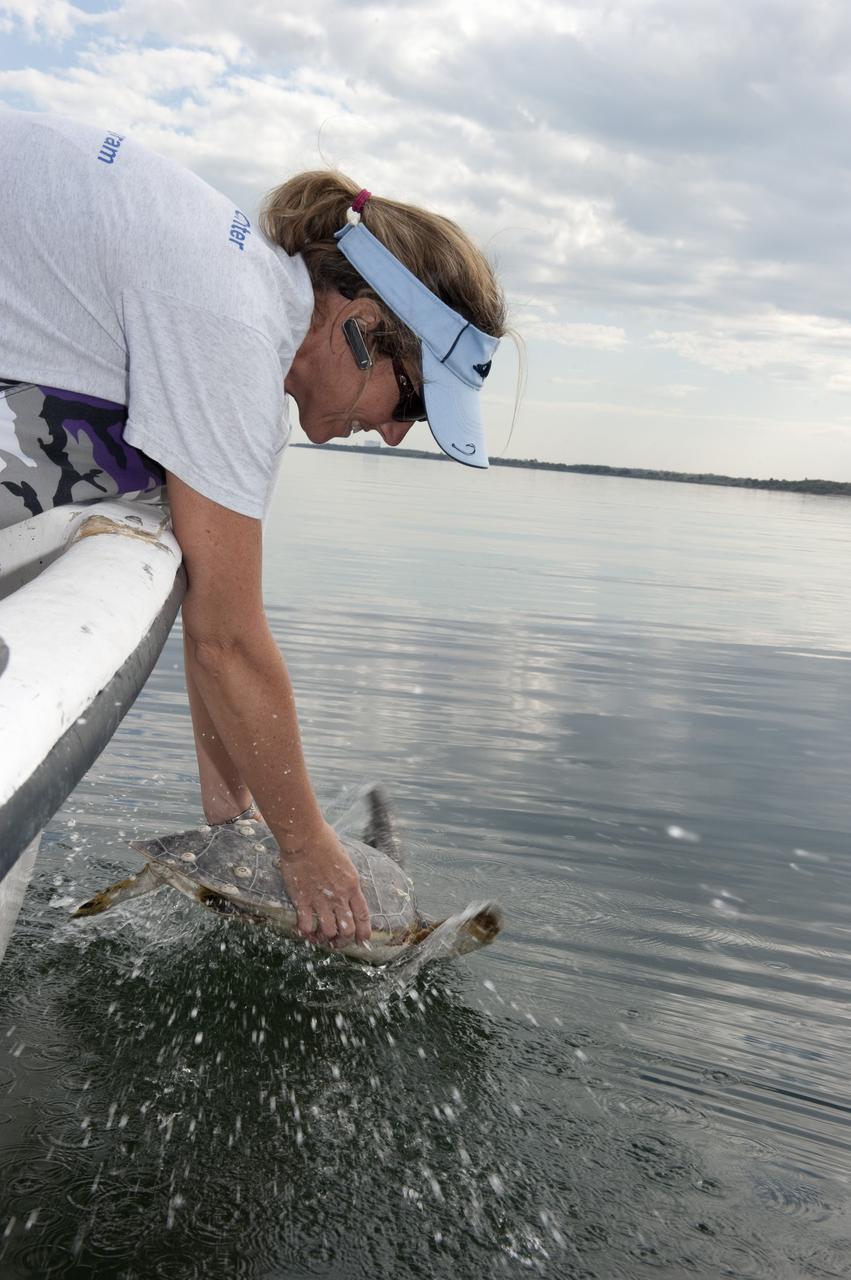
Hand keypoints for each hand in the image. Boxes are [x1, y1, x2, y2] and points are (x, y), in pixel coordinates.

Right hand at [279, 820, 371, 947]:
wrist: (305, 838)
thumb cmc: (325, 841)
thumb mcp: (345, 860)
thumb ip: (347, 878)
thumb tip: (346, 886)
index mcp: (352, 886)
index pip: (363, 916)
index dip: (363, 932)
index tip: (361, 941)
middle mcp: (339, 896)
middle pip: (347, 929)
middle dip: (343, 941)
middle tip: (336, 942)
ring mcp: (320, 900)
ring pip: (328, 931)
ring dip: (324, 937)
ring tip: (319, 936)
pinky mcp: (302, 900)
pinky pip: (306, 925)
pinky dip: (305, 931)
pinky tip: (303, 929)